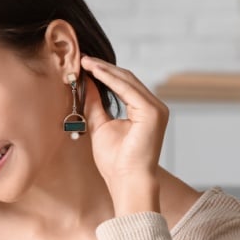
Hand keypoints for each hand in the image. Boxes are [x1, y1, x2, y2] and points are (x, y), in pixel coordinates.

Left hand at [79, 56, 167, 200]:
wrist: (126, 182)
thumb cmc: (116, 162)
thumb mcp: (100, 126)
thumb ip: (95, 103)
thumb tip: (86, 82)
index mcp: (145, 110)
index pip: (124, 85)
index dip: (104, 73)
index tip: (84, 65)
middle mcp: (155, 107)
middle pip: (127, 79)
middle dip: (103, 67)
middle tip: (82, 58)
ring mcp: (156, 109)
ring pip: (128, 80)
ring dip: (105, 70)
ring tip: (85, 62)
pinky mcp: (152, 112)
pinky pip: (127, 89)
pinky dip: (110, 79)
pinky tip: (94, 72)